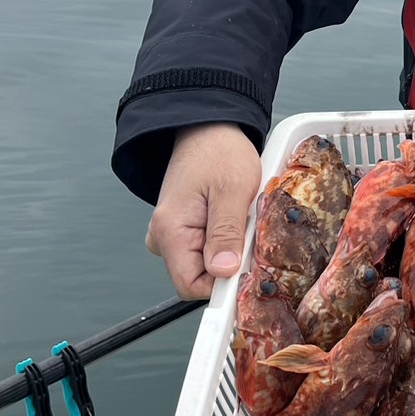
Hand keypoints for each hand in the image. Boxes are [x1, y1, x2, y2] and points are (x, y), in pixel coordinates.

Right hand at [146, 122, 262, 298]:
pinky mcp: (186, 230)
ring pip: (209, 263)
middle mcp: (165, 239)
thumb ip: (226, 233)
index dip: (224, 285)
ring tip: (244, 215)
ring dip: (233, 248)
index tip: (249, 266)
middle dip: (232, 261)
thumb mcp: (231, 190)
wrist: (207, 128)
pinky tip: (238, 215)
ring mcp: (174, 235)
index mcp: (170, 233)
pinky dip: (230, 238)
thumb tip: (223, 272)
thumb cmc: (219, 152)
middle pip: (202, 277)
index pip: (192, 286)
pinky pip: (210, 249)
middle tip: (250, 228)